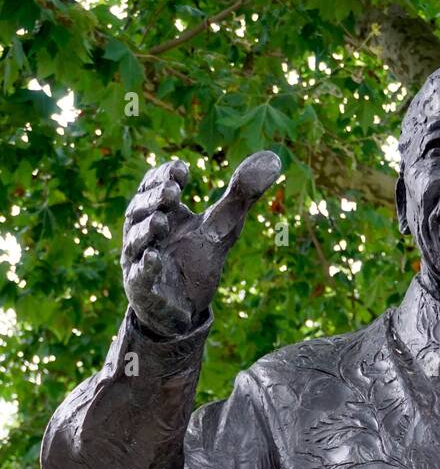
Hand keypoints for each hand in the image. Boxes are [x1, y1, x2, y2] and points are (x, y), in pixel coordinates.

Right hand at [122, 151, 281, 337]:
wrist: (184, 308)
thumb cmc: (196, 261)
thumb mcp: (223, 227)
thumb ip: (242, 195)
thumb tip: (274, 159)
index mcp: (160, 211)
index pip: (153, 185)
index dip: (163, 175)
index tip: (183, 170)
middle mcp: (143, 231)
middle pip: (141, 208)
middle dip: (155, 198)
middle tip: (173, 191)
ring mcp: (139, 260)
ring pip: (137, 239)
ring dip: (147, 228)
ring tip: (162, 220)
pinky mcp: (142, 289)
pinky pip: (140, 276)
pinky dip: (145, 266)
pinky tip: (154, 257)